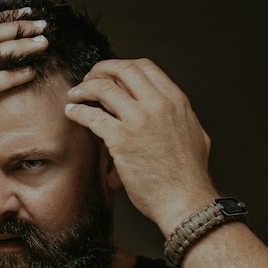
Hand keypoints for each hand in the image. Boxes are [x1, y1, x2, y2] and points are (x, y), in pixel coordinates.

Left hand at [65, 58, 216, 233]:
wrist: (184, 200)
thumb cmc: (189, 176)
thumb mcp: (195, 135)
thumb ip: (180, 119)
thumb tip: (171, 114)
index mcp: (176, 101)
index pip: (145, 67)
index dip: (123, 67)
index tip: (111, 74)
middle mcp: (157, 105)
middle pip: (123, 70)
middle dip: (101, 70)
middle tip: (89, 78)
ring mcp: (138, 121)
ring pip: (104, 89)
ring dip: (84, 88)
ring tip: (74, 94)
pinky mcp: (121, 140)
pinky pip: (92, 116)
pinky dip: (78, 111)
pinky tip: (71, 113)